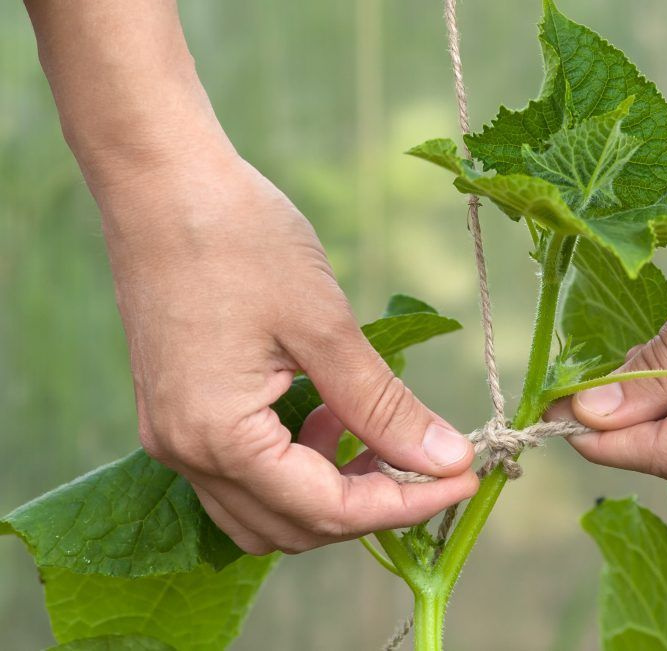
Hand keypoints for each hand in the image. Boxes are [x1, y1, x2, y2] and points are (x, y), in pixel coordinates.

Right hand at [99, 146, 477, 553]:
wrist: (162, 181)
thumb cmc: (240, 240)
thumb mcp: (324, 327)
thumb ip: (383, 406)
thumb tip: (445, 460)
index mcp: (218, 437)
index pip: (327, 510)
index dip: (404, 504)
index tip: (463, 479)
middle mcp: (186, 453)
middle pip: (294, 526)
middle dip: (370, 505)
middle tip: (431, 464)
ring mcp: (174, 436)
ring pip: (266, 509)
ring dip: (331, 492)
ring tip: (378, 437)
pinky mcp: (178, 412)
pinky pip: (244, 473)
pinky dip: (297, 464)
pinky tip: (330, 415)